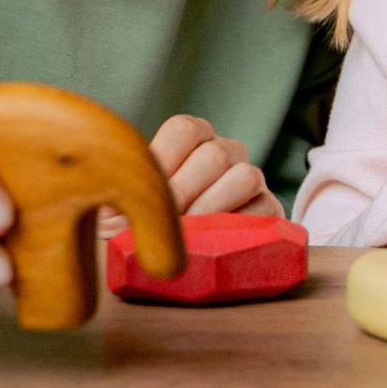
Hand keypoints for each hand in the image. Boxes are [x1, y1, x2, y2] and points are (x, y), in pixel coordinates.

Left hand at [97, 115, 279, 238]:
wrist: (182, 257)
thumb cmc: (148, 225)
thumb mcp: (129, 206)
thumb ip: (121, 198)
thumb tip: (117, 208)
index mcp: (191, 138)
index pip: (184, 130)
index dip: (164, 160)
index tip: (144, 193)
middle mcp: (224, 151)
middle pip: (213, 156)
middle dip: (183, 194)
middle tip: (163, 224)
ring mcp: (250, 177)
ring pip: (244, 176)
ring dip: (212, 210)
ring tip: (187, 236)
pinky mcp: (269, 208)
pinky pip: (265, 209)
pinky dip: (238, 228)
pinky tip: (213, 244)